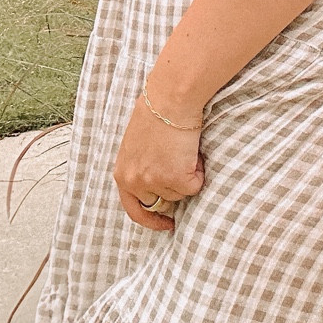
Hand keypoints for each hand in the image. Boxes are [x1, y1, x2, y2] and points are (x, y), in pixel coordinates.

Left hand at [113, 92, 205, 231]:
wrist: (170, 100)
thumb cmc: (156, 113)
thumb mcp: (137, 145)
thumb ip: (140, 167)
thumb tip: (157, 182)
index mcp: (122, 173)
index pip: (133, 209)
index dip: (150, 219)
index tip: (166, 223)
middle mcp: (135, 181)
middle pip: (162, 200)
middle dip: (174, 187)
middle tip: (182, 167)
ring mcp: (155, 182)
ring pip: (181, 193)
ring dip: (187, 174)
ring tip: (183, 148)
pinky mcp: (176, 178)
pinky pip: (195, 185)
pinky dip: (199, 172)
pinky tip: (192, 151)